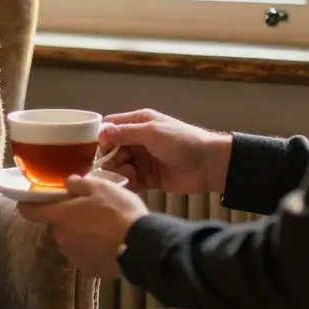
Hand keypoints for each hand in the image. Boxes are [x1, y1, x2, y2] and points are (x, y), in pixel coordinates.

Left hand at [16, 174, 148, 279]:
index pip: (30, 212)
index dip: (27, 205)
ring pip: (72, 241)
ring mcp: (75, 256)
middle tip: (91, 211)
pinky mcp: (89, 270)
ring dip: (82, 235)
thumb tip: (68, 183)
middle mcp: (62, 238)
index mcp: (61, 216)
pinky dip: (93, 250)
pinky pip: (86, 256)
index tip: (28, 202)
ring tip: (105, 229)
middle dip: (70, 219)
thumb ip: (78, 183)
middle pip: (59, 226)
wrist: (142, 245)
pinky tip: (110, 244)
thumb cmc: (119, 212)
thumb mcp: (101, 186)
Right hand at [98, 109, 232, 194]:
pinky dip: (126, 183)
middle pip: (111, 149)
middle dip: (109, 159)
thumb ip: (125, 133)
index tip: (98, 151)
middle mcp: (137, 140)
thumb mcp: (152, 133)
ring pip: (118, 166)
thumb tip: (101, 134)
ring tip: (127, 176)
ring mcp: (142, 159)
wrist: (209, 165)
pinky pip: (129, 181)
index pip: (110, 127)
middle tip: (116, 166)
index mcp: (139, 122)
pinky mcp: (148, 178)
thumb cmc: (183, 141)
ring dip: (117, 172)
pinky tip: (128, 185)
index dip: (101, 138)